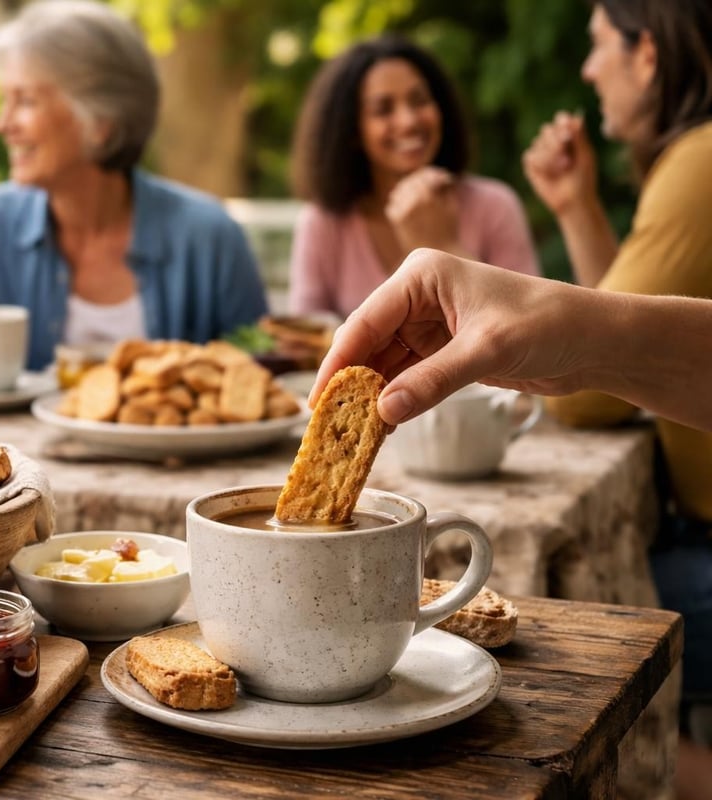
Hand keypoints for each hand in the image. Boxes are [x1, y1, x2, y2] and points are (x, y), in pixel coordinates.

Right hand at [312, 249, 592, 424]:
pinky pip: (404, 377)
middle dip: (350, 383)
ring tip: (349, 432)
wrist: (594, 341)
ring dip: (368, 396)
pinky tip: (380, 426)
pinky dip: (392, 401)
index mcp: (421, 275)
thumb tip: (382, 412)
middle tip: (328, 424)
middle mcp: (418, 296)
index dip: (338, 363)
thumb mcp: (487, 351)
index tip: (319, 401)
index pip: (365, 321)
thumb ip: (433, 381)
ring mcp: (428, 324)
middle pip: (367, 343)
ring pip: (382, 364)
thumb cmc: (549, 324)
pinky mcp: (441, 350)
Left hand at [385, 167, 459, 251]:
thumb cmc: (447, 229)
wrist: (437, 253)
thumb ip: (444, 187)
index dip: (428, 175)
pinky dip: (397, 207)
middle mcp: (416, 200)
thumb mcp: (450, 205)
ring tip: (413, 204)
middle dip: (415, 184)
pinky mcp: (397, 220)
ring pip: (397, 193)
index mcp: (432, 194)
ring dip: (403, 195)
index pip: (424, 174)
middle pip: (409, 182)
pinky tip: (405, 213)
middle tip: (420, 192)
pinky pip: (392, 206)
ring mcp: (405, 210)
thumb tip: (438, 175)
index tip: (433, 181)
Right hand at [523, 111, 596, 216]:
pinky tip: (550, 174)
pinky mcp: (531, 166)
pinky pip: (530, 156)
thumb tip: (575, 117)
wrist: (572, 200)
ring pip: (537, 143)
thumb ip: (580, 137)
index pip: (561, 120)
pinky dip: (542, 164)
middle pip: (546, 129)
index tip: (566, 129)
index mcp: (569, 137)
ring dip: (551, 155)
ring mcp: (541, 153)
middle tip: (564, 149)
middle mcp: (553, 143)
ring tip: (563, 168)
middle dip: (555, 139)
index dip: (561, 122)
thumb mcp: (586, 156)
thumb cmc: (584, 178)